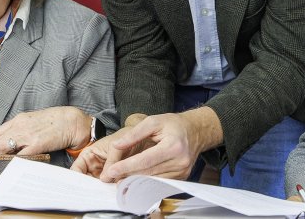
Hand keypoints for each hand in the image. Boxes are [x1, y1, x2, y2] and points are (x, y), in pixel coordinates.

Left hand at [0, 107, 90, 154]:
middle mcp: (20, 125)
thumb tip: (11, 143)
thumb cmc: (56, 122)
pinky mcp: (37, 144)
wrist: (73, 121)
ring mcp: (28, 134)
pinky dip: (13, 162)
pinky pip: (20, 155)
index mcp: (19, 119)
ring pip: (3, 147)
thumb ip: (22, 130)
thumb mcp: (34, 121)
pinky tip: (12, 167)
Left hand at [97, 109, 219, 182]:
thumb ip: (134, 134)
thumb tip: (117, 145)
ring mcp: (182, 172)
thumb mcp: (153, 121)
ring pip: (152, 181)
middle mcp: (180, 162)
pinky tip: (133, 179)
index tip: (110, 170)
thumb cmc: (173, 124)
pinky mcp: (181, 178)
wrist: (195, 131)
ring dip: (134, 181)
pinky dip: (145, 182)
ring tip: (117, 178)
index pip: (145, 160)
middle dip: (126, 175)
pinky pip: (159, 183)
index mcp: (173, 146)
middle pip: (148, 173)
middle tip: (109, 176)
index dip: (126, 166)